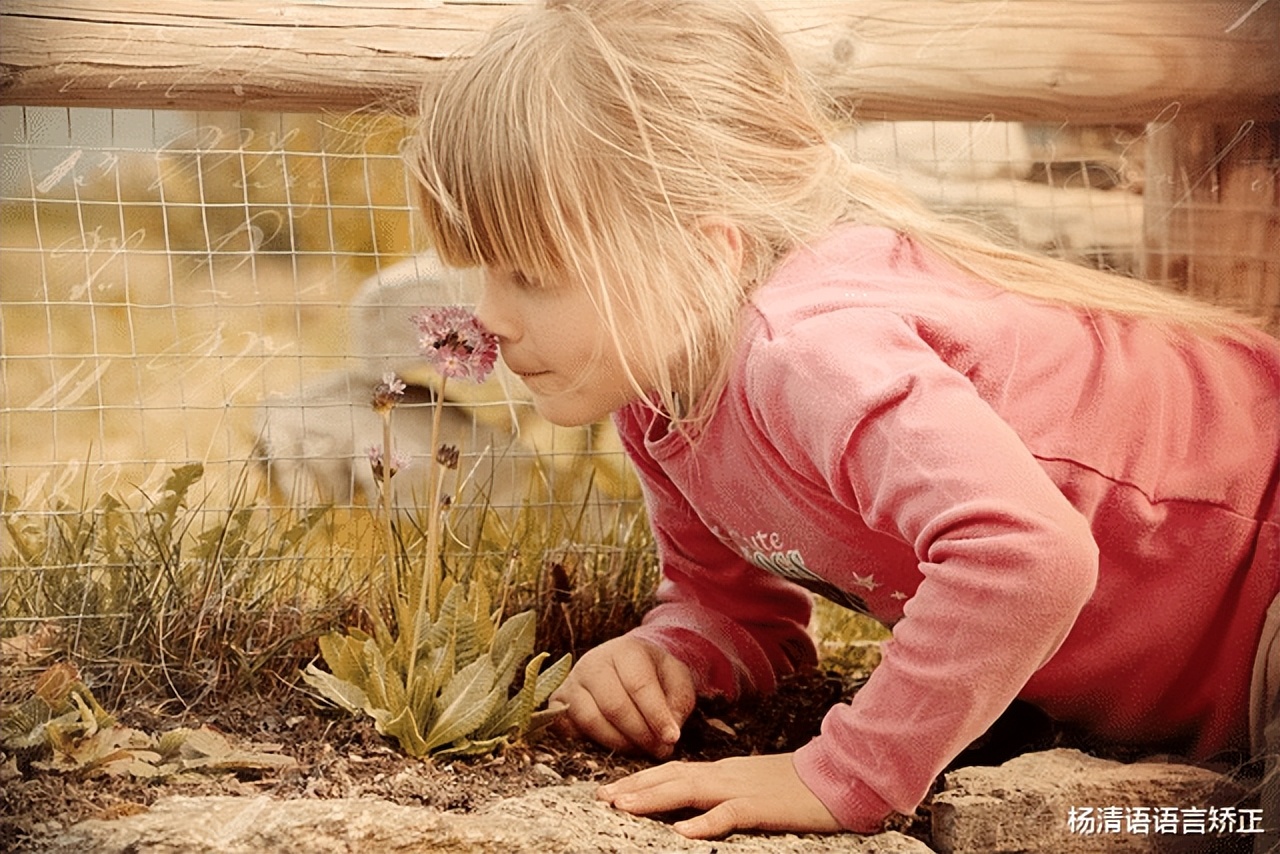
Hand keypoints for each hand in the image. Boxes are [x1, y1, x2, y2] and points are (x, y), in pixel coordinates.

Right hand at [549, 636, 694, 757]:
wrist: (627, 663)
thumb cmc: (655, 674)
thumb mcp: (677, 680)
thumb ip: (678, 703)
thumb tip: (667, 734)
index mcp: (626, 650)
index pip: (639, 685)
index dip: (656, 716)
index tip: (672, 739)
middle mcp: (593, 662)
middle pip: (614, 706)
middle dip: (640, 734)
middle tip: (659, 750)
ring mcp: (572, 681)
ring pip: (590, 720)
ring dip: (618, 743)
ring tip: (640, 749)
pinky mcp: (558, 700)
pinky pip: (567, 728)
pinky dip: (588, 742)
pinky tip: (612, 746)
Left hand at [597, 753, 842, 838]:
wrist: (841, 776)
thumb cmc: (801, 787)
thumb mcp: (756, 785)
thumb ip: (727, 790)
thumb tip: (698, 804)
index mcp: (724, 771)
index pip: (674, 770)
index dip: (641, 779)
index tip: (613, 790)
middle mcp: (726, 774)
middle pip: (672, 776)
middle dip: (634, 787)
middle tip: (603, 797)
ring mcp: (743, 788)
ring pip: (690, 790)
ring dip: (654, 798)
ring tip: (624, 808)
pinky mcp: (762, 807)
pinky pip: (729, 814)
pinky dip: (705, 823)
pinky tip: (683, 833)